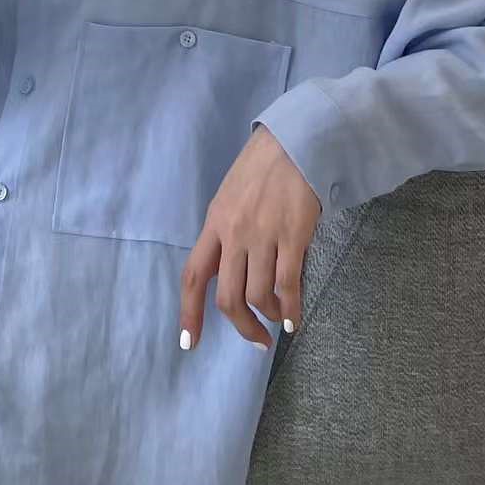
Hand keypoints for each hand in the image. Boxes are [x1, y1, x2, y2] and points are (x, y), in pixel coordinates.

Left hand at [179, 124, 321, 350]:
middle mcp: (234, 234)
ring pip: (258, 295)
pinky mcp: (293, 236)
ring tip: (278, 320)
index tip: (188, 343)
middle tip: (256, 340)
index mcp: (213, 225)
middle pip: (228, 297)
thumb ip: (225, 233)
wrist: (295, 142)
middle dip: (241, 326)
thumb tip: (226, 269)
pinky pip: (288, 284)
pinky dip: (291, 308)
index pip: (194, 276)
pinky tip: (295, 317)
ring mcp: (263, 236)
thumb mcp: (229, 198)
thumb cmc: (262, 169)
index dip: (188, 313)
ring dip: (268, 316)